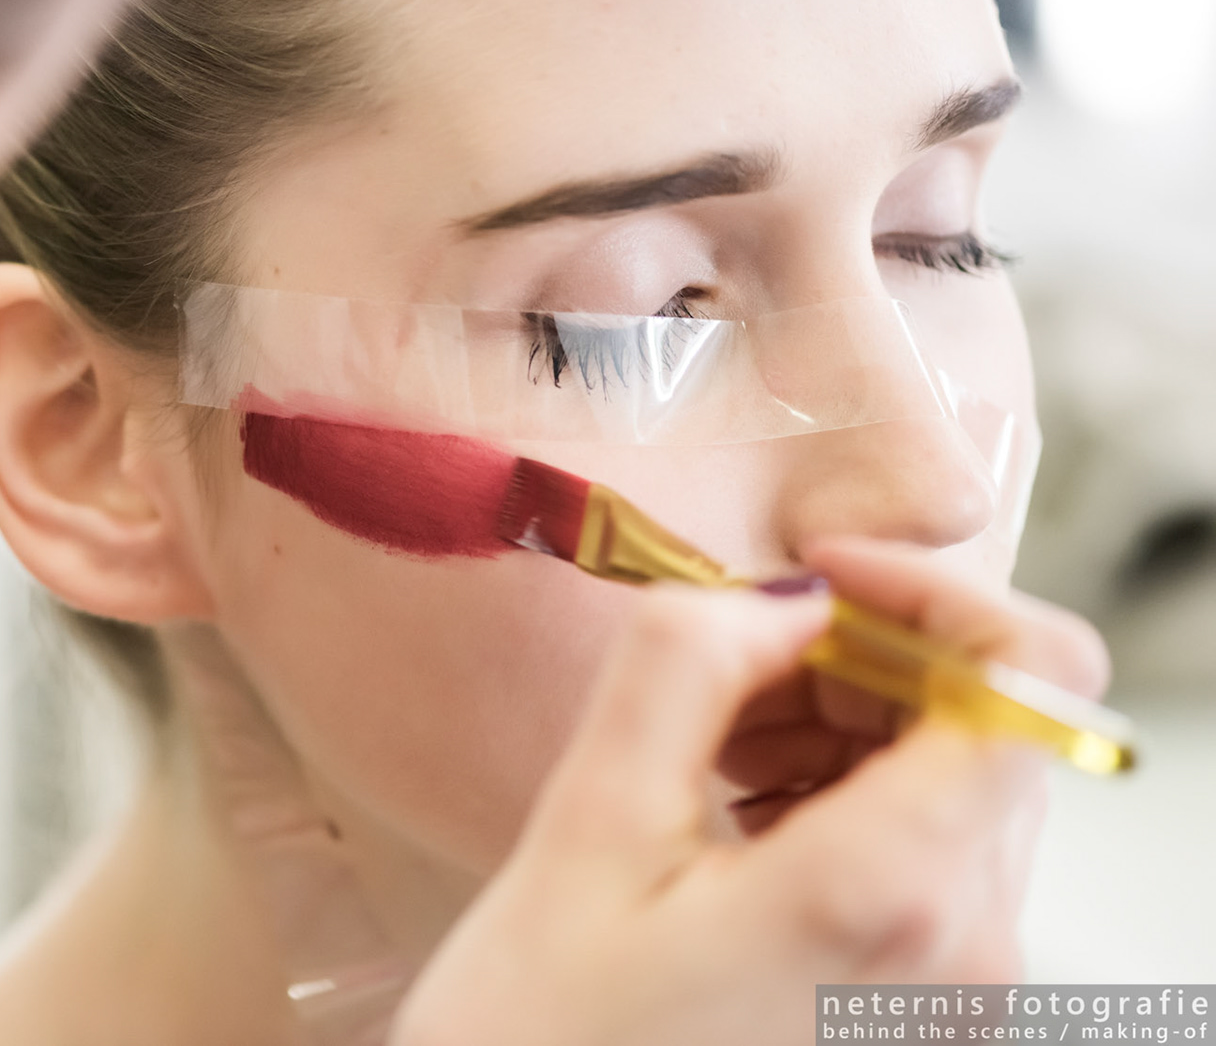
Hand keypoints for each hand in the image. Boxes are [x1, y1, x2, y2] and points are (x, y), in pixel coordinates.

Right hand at [392, 536, 1107, 1045]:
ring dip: (845, 720)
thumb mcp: (587, 829)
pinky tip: (733, 807)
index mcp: (897, 893)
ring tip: (707, 746)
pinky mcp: (924, 1009)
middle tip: (723, 668)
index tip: (816, 578)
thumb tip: (778, 599)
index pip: (1032, 674)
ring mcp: (957, 990)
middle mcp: (969, 948)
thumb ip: (685, 669)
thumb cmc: (545, 1045)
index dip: (933, 588)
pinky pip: (924, 849)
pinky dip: (843, 791)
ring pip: (955, 778)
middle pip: (989, 719)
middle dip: (862, 656)